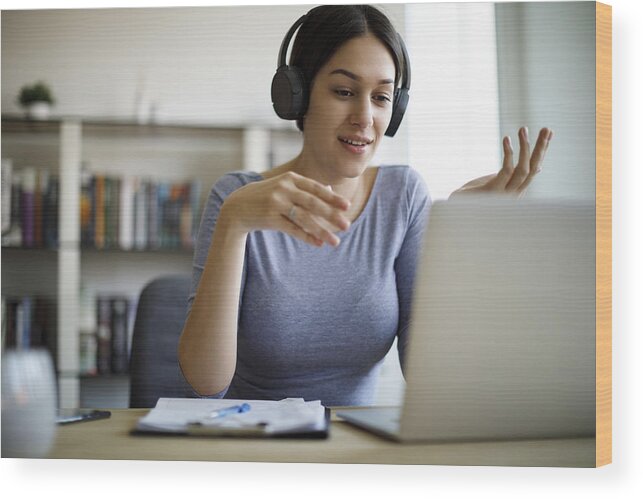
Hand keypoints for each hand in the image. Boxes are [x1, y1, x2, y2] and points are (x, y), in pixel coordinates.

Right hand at [221, 171, 350, 246]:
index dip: (332, 198)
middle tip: (346, 225)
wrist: (237, 206)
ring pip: (304, 218)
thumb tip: (331, 190)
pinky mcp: (270, 218)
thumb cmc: (267, 196)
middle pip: (313, 203)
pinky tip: (318, 244)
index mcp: (290, 178)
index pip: (316, 188)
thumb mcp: (285, 187)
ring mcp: (276, 203)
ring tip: (335, 241)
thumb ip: (306, 188)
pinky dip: (306, 237)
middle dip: (331, 215)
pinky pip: (292, 229)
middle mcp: (284, 188)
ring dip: (321, 231)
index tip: (347, 206)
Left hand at [450, 127, 553, 197]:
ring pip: (523, 170)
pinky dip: (508, 154)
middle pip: (534, 169)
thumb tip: (539, 168)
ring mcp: (505, 195)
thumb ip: (517, 175)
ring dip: (525, 148)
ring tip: (523, 129)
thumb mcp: (500, 182)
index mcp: (518, 190)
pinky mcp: (493, 192)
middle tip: (547, 128)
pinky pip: (505, 171)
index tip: (549, 132)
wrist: (455, 207)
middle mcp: (515, 194)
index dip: (543, 151)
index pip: (535, 168)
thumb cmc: (477, 194)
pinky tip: (507, 139)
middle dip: (541, 148)